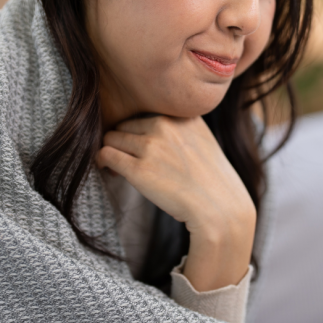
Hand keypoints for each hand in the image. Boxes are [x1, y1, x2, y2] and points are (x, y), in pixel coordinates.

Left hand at [96, 115, 255, 290]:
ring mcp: (150, 146)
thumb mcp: (203, 140)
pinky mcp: (138, 170)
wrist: (219, 209)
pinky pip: (105, 154)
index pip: (144, 114)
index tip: (141, 147)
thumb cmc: (211, 181)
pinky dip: (102, 161)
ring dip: (112, 151)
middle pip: (125, 125)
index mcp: (180, 115)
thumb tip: (150, 130)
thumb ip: (180, 128)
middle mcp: (164, 125)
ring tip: (117, 167)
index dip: (139, 131)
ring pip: (111, 137)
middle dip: (123, 141)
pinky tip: (109, 170)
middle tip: (127, 159)